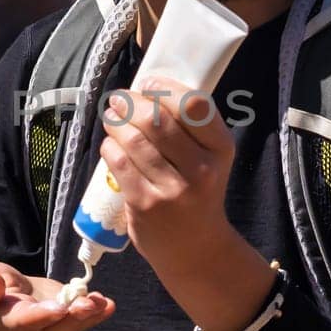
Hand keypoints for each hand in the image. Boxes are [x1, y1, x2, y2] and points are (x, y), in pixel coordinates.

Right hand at [0, 261, 114, 330]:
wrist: (4, 299)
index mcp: (6, 320)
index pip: (23, 321)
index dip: (40, 316)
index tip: (57, 308)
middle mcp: (32, 329)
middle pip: (54, 327)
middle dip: (72, 317)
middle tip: (88, 305)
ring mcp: (52, 324)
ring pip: (71, 325)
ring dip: (89, 315)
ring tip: (102, 303)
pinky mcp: (67, 314)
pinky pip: (83, 318)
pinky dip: (98, 312)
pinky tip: (109, 304)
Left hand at [98, 72, 234, 275]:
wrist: (195, 247)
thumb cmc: (197, 192)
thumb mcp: (209, 158)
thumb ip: (189, 127)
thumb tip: (147, 88)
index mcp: (221, 149)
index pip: (194, 105)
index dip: (164, 88)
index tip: (146, 83)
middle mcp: (201, 169)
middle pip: (157, 120)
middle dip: (131, 102)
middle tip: (119, 99)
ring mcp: (173, 189)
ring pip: (134, 139)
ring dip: (115, 122)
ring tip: (111, 117)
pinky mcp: (145, 204)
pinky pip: (119, 163)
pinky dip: (109, 147)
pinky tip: (110, 145)